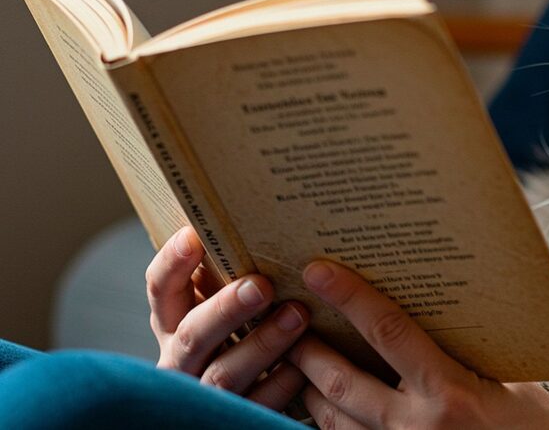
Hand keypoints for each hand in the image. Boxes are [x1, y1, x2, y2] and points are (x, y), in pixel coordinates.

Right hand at [146, 226, 309, 409]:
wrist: (238, 400)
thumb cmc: (238, 334)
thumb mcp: (220, 306)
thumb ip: (227, 277)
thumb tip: (256, 221)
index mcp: (171, 323)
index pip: (160, 290)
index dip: (172, 264)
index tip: (194, 235)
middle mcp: (180, 359)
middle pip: (193, 334)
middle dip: (225, 308)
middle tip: (261, 284)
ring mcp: (204, 393)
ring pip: (225, 373)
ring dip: (262, 343)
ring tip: (297, 316)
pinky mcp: (234, 418)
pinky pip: (257, 405)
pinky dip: (281, 383)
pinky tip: (304, 365)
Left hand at [289, 261, 548, 429]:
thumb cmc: (532, 422)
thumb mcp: (503, 377)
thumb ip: (458, 350)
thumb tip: (419, 304)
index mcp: (450, 393)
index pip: (388, 333)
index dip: (350, 298)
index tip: (318, 271)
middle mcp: (417, 426)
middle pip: (339, 382)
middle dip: (307, 348)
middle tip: (289, 320)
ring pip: (331, 420)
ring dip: (308, 387)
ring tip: (297, 358)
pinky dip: (328, 421)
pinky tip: (323, 400)